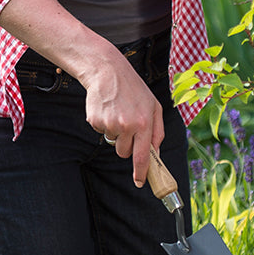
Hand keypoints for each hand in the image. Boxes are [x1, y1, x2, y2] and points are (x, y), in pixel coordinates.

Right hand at [79, 53, 163, 186]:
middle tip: (127, 125)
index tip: (140, 182)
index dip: (141, 172)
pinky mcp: (96, 121)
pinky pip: (101, 132)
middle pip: (124, 152)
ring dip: (115, 132)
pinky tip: (107, 109)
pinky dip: (104, 124)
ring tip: (117, 112)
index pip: (143, 156)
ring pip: (113, 142)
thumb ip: (158, 131)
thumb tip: (156, 152)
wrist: (107, 71)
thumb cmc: (133, 89)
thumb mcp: (154, 106)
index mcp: (144, 123)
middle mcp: (127, 125)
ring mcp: (110, 124)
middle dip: (126, 145)